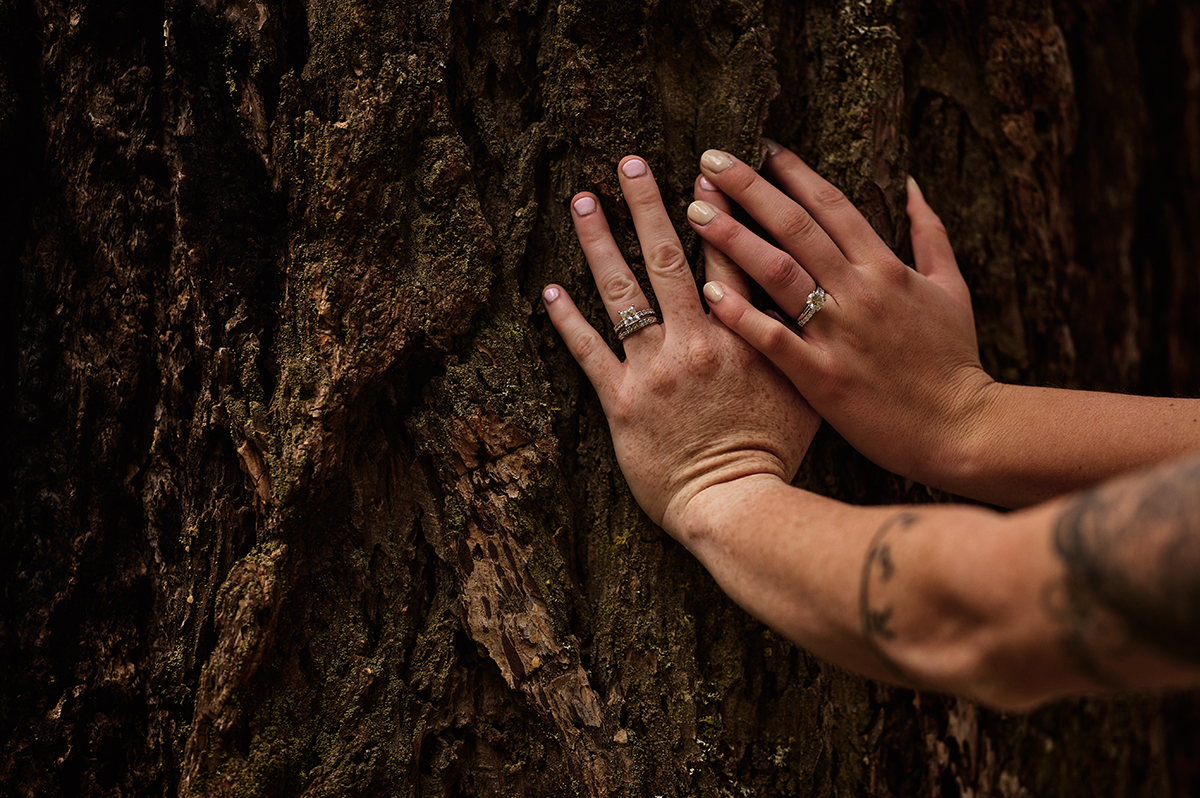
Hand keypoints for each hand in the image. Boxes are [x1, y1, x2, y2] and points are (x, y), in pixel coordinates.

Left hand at [543, 156, 819, 532]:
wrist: (737, 504)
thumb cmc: (775, 453)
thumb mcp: (805, 391)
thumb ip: (797, 341)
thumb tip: (806, 298)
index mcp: (743, 337)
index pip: (728, 258)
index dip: (717, 210)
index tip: (705, 169)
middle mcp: (696, 343)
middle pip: (667, 260)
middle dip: (648, 205)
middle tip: (629, 162)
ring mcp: (654, 370)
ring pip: (622, 294)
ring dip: (601, 243)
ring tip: (584, 201)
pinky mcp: (622, 400)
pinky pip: (589, 352)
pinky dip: (568, 320)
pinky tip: (550, 289)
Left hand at [687, 144, 997, 490]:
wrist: (962, 429)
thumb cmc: (954, 360)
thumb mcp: (952, 288)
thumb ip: (931, 233)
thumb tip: (912, 184)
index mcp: (886, 266)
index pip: (831, 205)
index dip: (793, 172)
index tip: (760, 147)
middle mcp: (860, 291)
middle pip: (795, 226)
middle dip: (750, 188)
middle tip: (710, 158)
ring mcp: (839, 333)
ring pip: (778, 271)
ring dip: (734, 237)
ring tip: (695, 210)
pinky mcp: (822, 376)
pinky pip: (773, 338)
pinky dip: (741, 313)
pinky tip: (709, 290)